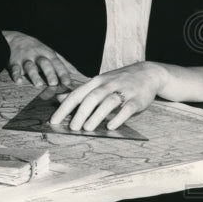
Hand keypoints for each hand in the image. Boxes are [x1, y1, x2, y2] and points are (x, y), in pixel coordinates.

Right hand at [3, 30, 86, 88]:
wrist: (13, 39)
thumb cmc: (36, 49)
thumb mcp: (50, 52)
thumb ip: (64, 64)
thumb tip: (80, 75)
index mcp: (48, 54)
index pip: (57, 63)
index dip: (62, 73)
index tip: (67, 82)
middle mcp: (37, 56)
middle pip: (44, 63)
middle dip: (49, 73)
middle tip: (53, 83)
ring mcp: (25, 59)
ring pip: (30, 66)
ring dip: (34, 75)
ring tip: (38, 84)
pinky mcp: (14, 62)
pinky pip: (14, 68)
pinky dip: (16, 74)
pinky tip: (19, 81)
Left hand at [49, 61, 165, 130]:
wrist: (148, 73)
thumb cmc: (119, 80)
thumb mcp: (98, 82)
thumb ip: (80, 92)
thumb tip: (59, 98)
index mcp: (96, 81)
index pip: (77, 94)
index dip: (64, 108)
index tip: (54, 121)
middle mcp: (108, 84)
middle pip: (91, 98)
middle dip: (80, 113)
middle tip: (72, 128)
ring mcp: (123, 90)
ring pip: (108, 102)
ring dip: (97, 115)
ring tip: (87, 128)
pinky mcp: (137, 99)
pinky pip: (127, 108)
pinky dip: (118, 117)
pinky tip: (111, 126)